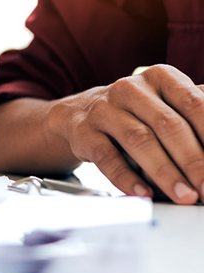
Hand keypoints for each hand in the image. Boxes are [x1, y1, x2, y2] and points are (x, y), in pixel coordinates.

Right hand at [48, 64, 203, 203]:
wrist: (80, 114)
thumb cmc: (137, 114)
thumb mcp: (168, 105)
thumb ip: (198, 116)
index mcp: (161, 77)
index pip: (194, 104)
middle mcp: (131, 88)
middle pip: (168, 125)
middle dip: (194, 161)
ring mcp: (104, 109)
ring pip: (139, 140)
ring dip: (165, 172)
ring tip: (184, 196)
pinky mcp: (83, 131)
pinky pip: (106, 156)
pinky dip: (126, 177)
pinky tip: (144, 193)